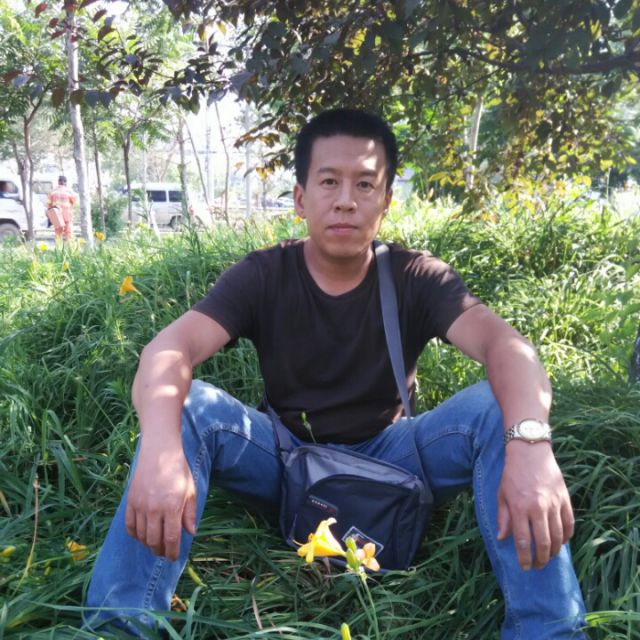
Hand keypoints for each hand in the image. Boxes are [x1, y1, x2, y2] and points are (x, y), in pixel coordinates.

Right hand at [124, 439, 196, 560]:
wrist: (159, 451)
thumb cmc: (178, 469)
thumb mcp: (190, 489)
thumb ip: (190, 513)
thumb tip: (191, 532)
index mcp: (172, 506)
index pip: (171, 539)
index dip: (172, 552)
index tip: (174, 557)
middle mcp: (154, 509)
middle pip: (154, 541)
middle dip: (160, 551)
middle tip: (164, 553)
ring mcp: (140, 505)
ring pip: (141, 536)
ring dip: (148, 544)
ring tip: (155, 544)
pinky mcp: (130, 501)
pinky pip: (129, 525)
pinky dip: (135, 534)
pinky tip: (142, 535)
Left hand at [497, 440, 573, 570]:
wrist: (530, 452)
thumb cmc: (512, 474)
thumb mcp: (502, 494)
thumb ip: (503, 517)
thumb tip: (502, 538)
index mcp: (519, 507)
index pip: (522, 540)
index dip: (524, 558)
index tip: (525, 567)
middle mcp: (538, 508)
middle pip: (543, 542)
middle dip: (540, 559)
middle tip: (538, 566)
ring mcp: (553, 504)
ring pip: (558, 536)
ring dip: (554, 551)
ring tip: (548, 557)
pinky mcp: (565, 499)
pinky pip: (569, 523)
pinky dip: (567, 536)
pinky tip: (561, 542)